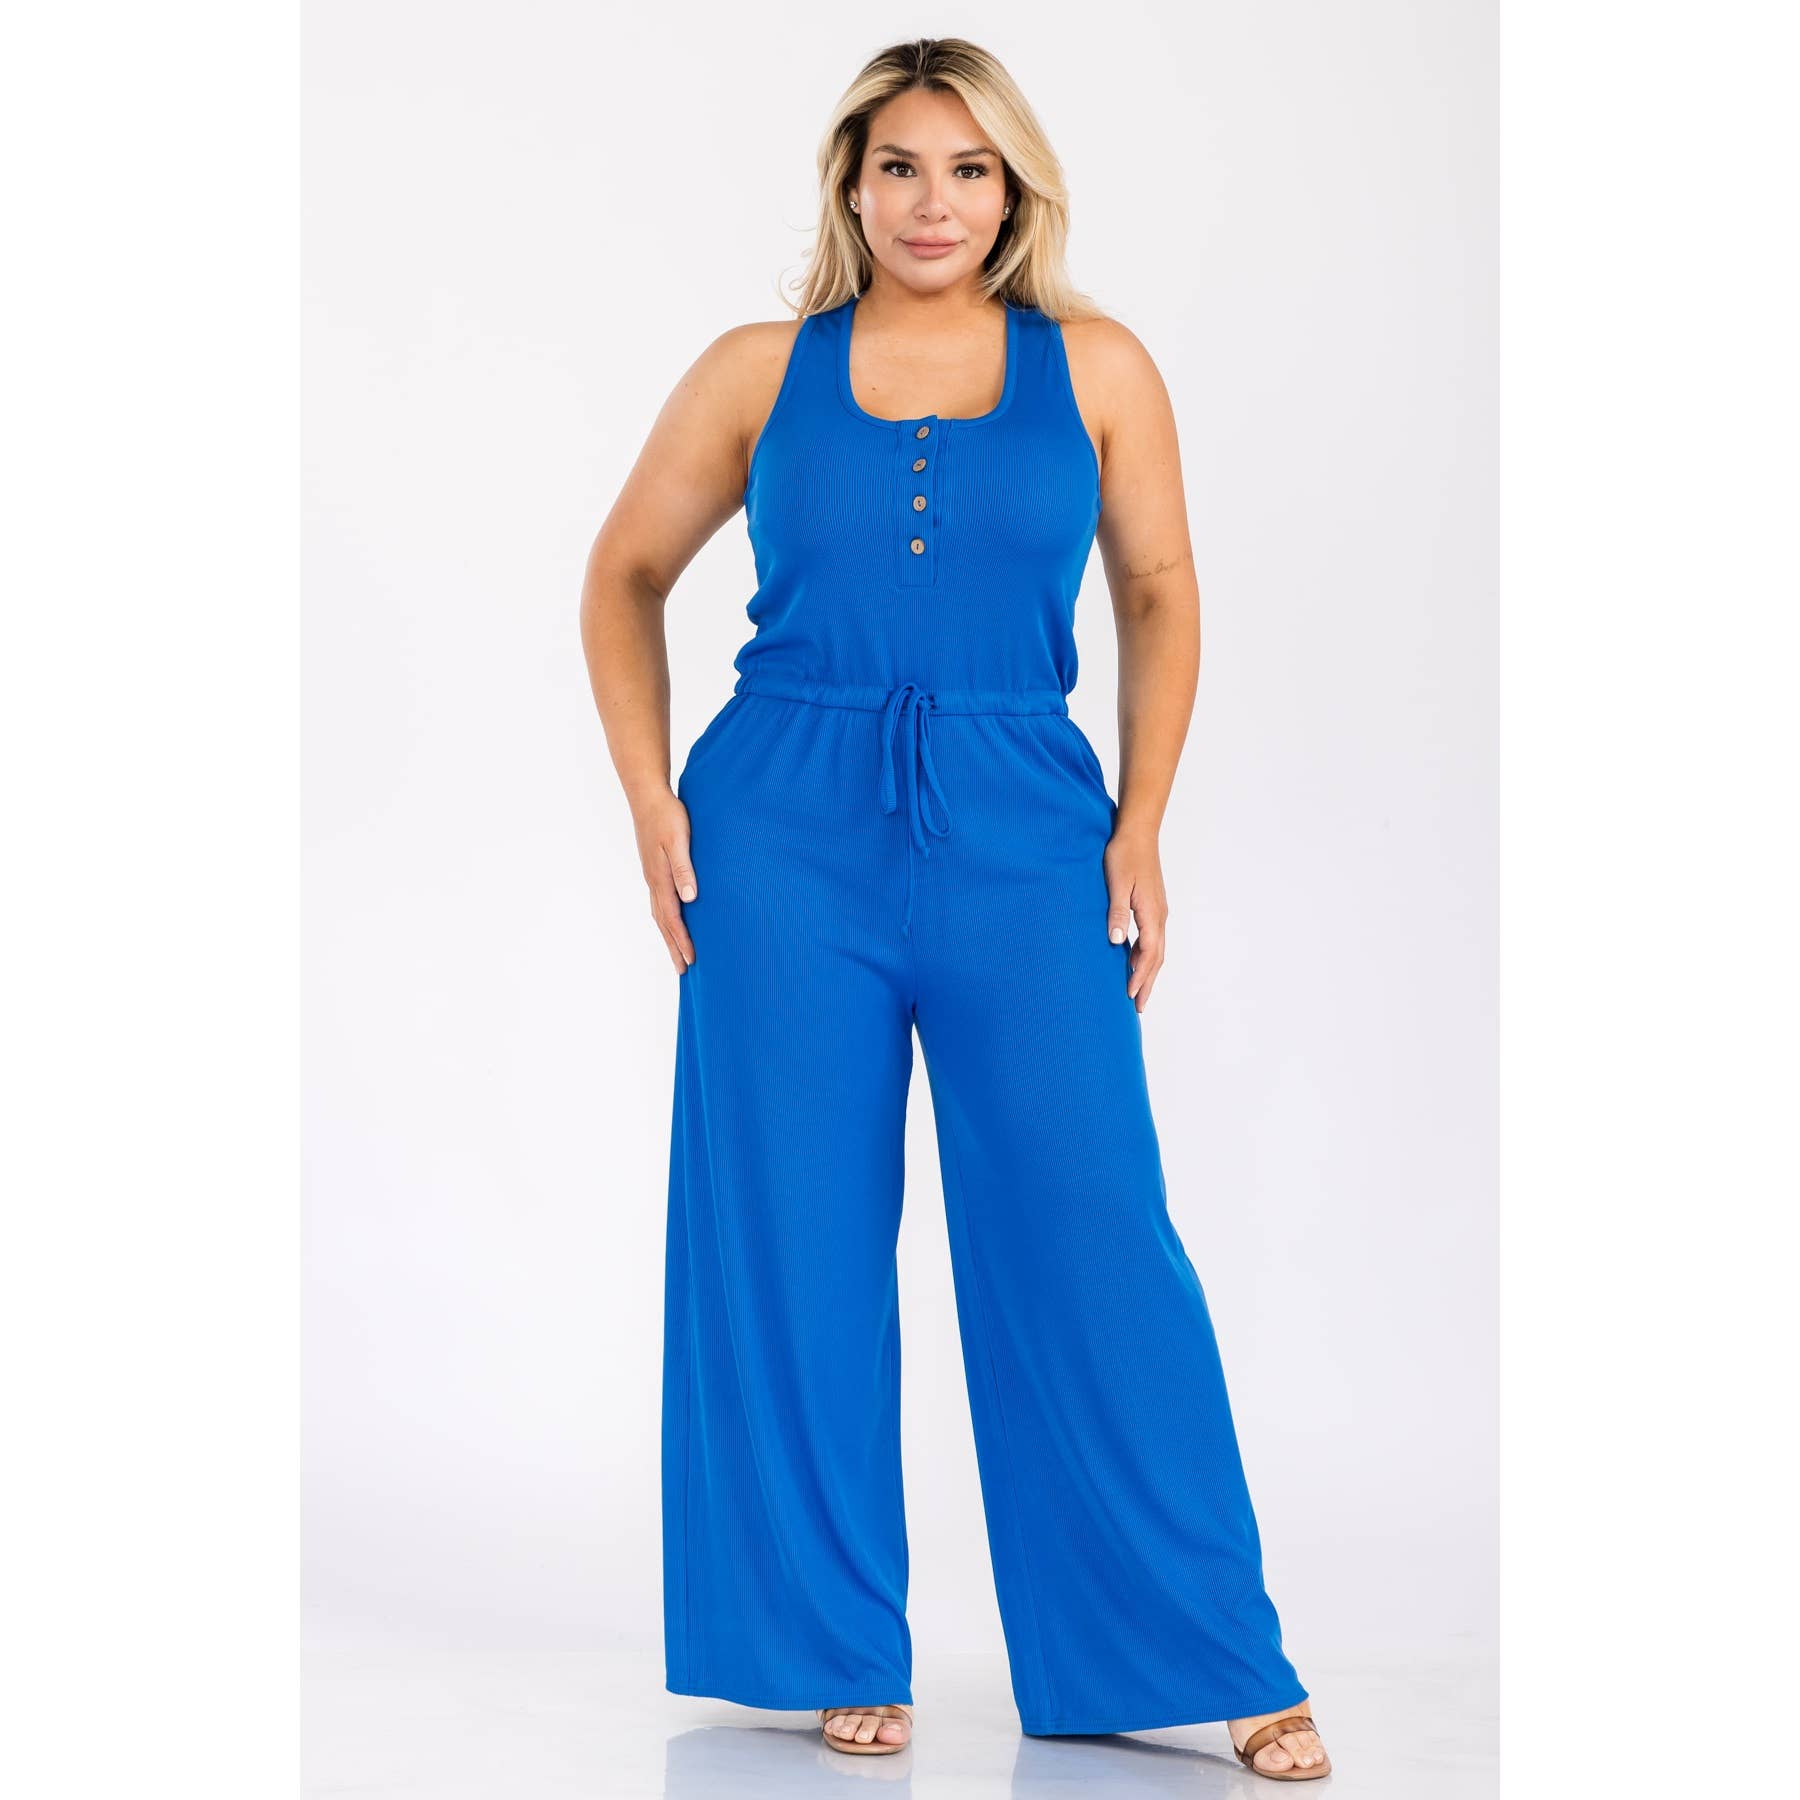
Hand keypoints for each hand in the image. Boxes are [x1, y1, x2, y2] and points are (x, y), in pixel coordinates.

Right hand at [635, 789, 698, 972]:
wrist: (647, 796)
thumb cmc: (667, 815)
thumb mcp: (678, 840)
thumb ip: (684, 868)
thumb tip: (690, 898)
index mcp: (660, 877)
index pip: (673, 917)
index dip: (683, 940)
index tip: (692, 961)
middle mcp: (653, 881)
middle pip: (663, 922)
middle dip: (673, 946)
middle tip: (683, 970)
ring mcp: (651, 876)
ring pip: (659, 914)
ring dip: (668, 936)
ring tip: (677, 953)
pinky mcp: (653, 869)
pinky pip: (659, 902)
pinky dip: (665, 918)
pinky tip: (671, 920)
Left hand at [1103, 824, 1167, 1011]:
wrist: (1138, 833)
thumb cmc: (1124, 855)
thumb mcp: (1116, 884)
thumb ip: (1116, 913)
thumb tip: (1116, 942)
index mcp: (1151, 914)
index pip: (1148, 955)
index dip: (1139, 977)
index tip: (1129, 996)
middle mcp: (1159, 915)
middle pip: (1156, 958)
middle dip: (1147, 983)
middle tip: (1138, 1006)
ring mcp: (1158, 910)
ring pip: (1156, 949)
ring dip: (1147, 971)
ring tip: (1137, 990)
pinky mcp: (1153, 905)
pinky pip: (1152, 938)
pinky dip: (1145, 955)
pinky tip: (1132, 960)